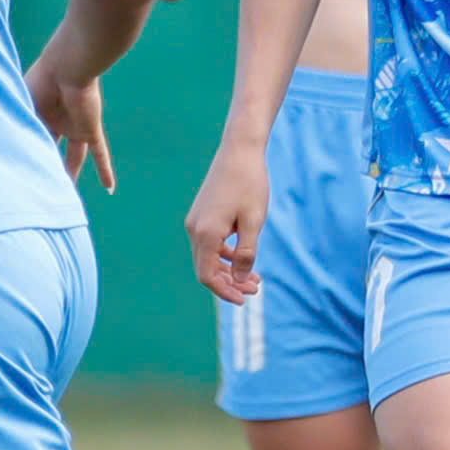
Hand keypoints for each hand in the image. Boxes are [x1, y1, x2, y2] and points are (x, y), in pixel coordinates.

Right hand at [26, 58, 114, 192]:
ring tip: (67, 192)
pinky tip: (110, 187)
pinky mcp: (91, 130)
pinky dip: (104, 170)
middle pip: (53, 148)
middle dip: (47, 163)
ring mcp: (76, 127)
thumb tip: (8, 155)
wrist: (67, 67)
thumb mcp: (24, 106)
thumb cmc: (41, 80)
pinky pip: (100, 153)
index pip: (33, 137)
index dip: (27, 152)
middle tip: (41, 184)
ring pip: (75, 156)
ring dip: (72, 172)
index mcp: (39, 112)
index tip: (18, 170)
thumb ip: (19, 126)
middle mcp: (58, 121)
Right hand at [185, 140, 268, 304]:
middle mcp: (194, 228)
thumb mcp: (253, 222)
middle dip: (229, 282)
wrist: (239, 150)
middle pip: (206, 268)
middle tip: (255, 289)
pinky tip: (243, 255)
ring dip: (228, 269)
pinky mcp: (201, 213)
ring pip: (208, 255)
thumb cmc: (249, 184)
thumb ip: (246, 253)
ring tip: (255, 277)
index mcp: (205, 233)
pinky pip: (209, 242)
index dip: (224, 291)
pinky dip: (225, 253)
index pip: (207, 276)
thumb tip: (239, 280)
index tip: (244, 299)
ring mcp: (196, 220)